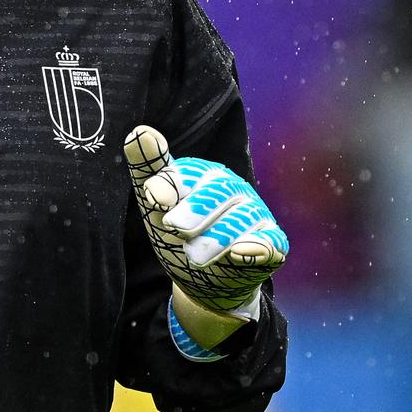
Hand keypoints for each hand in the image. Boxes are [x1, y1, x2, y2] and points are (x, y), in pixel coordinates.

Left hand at [123, 124, 288, 317]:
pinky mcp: (272, 243)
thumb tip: (139, 131)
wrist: (202, 279)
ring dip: (218, 237)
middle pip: (218, 191)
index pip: (190, 172)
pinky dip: (259, 247)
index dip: (172, 183)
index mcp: (203, 176)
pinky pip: (271, 242)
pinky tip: (239, 253)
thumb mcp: (155, 206)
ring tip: (195, 257)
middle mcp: (232, 189)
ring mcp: (254, 215)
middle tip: (175, 228)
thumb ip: (147, 172)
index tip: (154, 199)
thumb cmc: (178, 234)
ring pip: (242, 218)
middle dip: (196, 209)